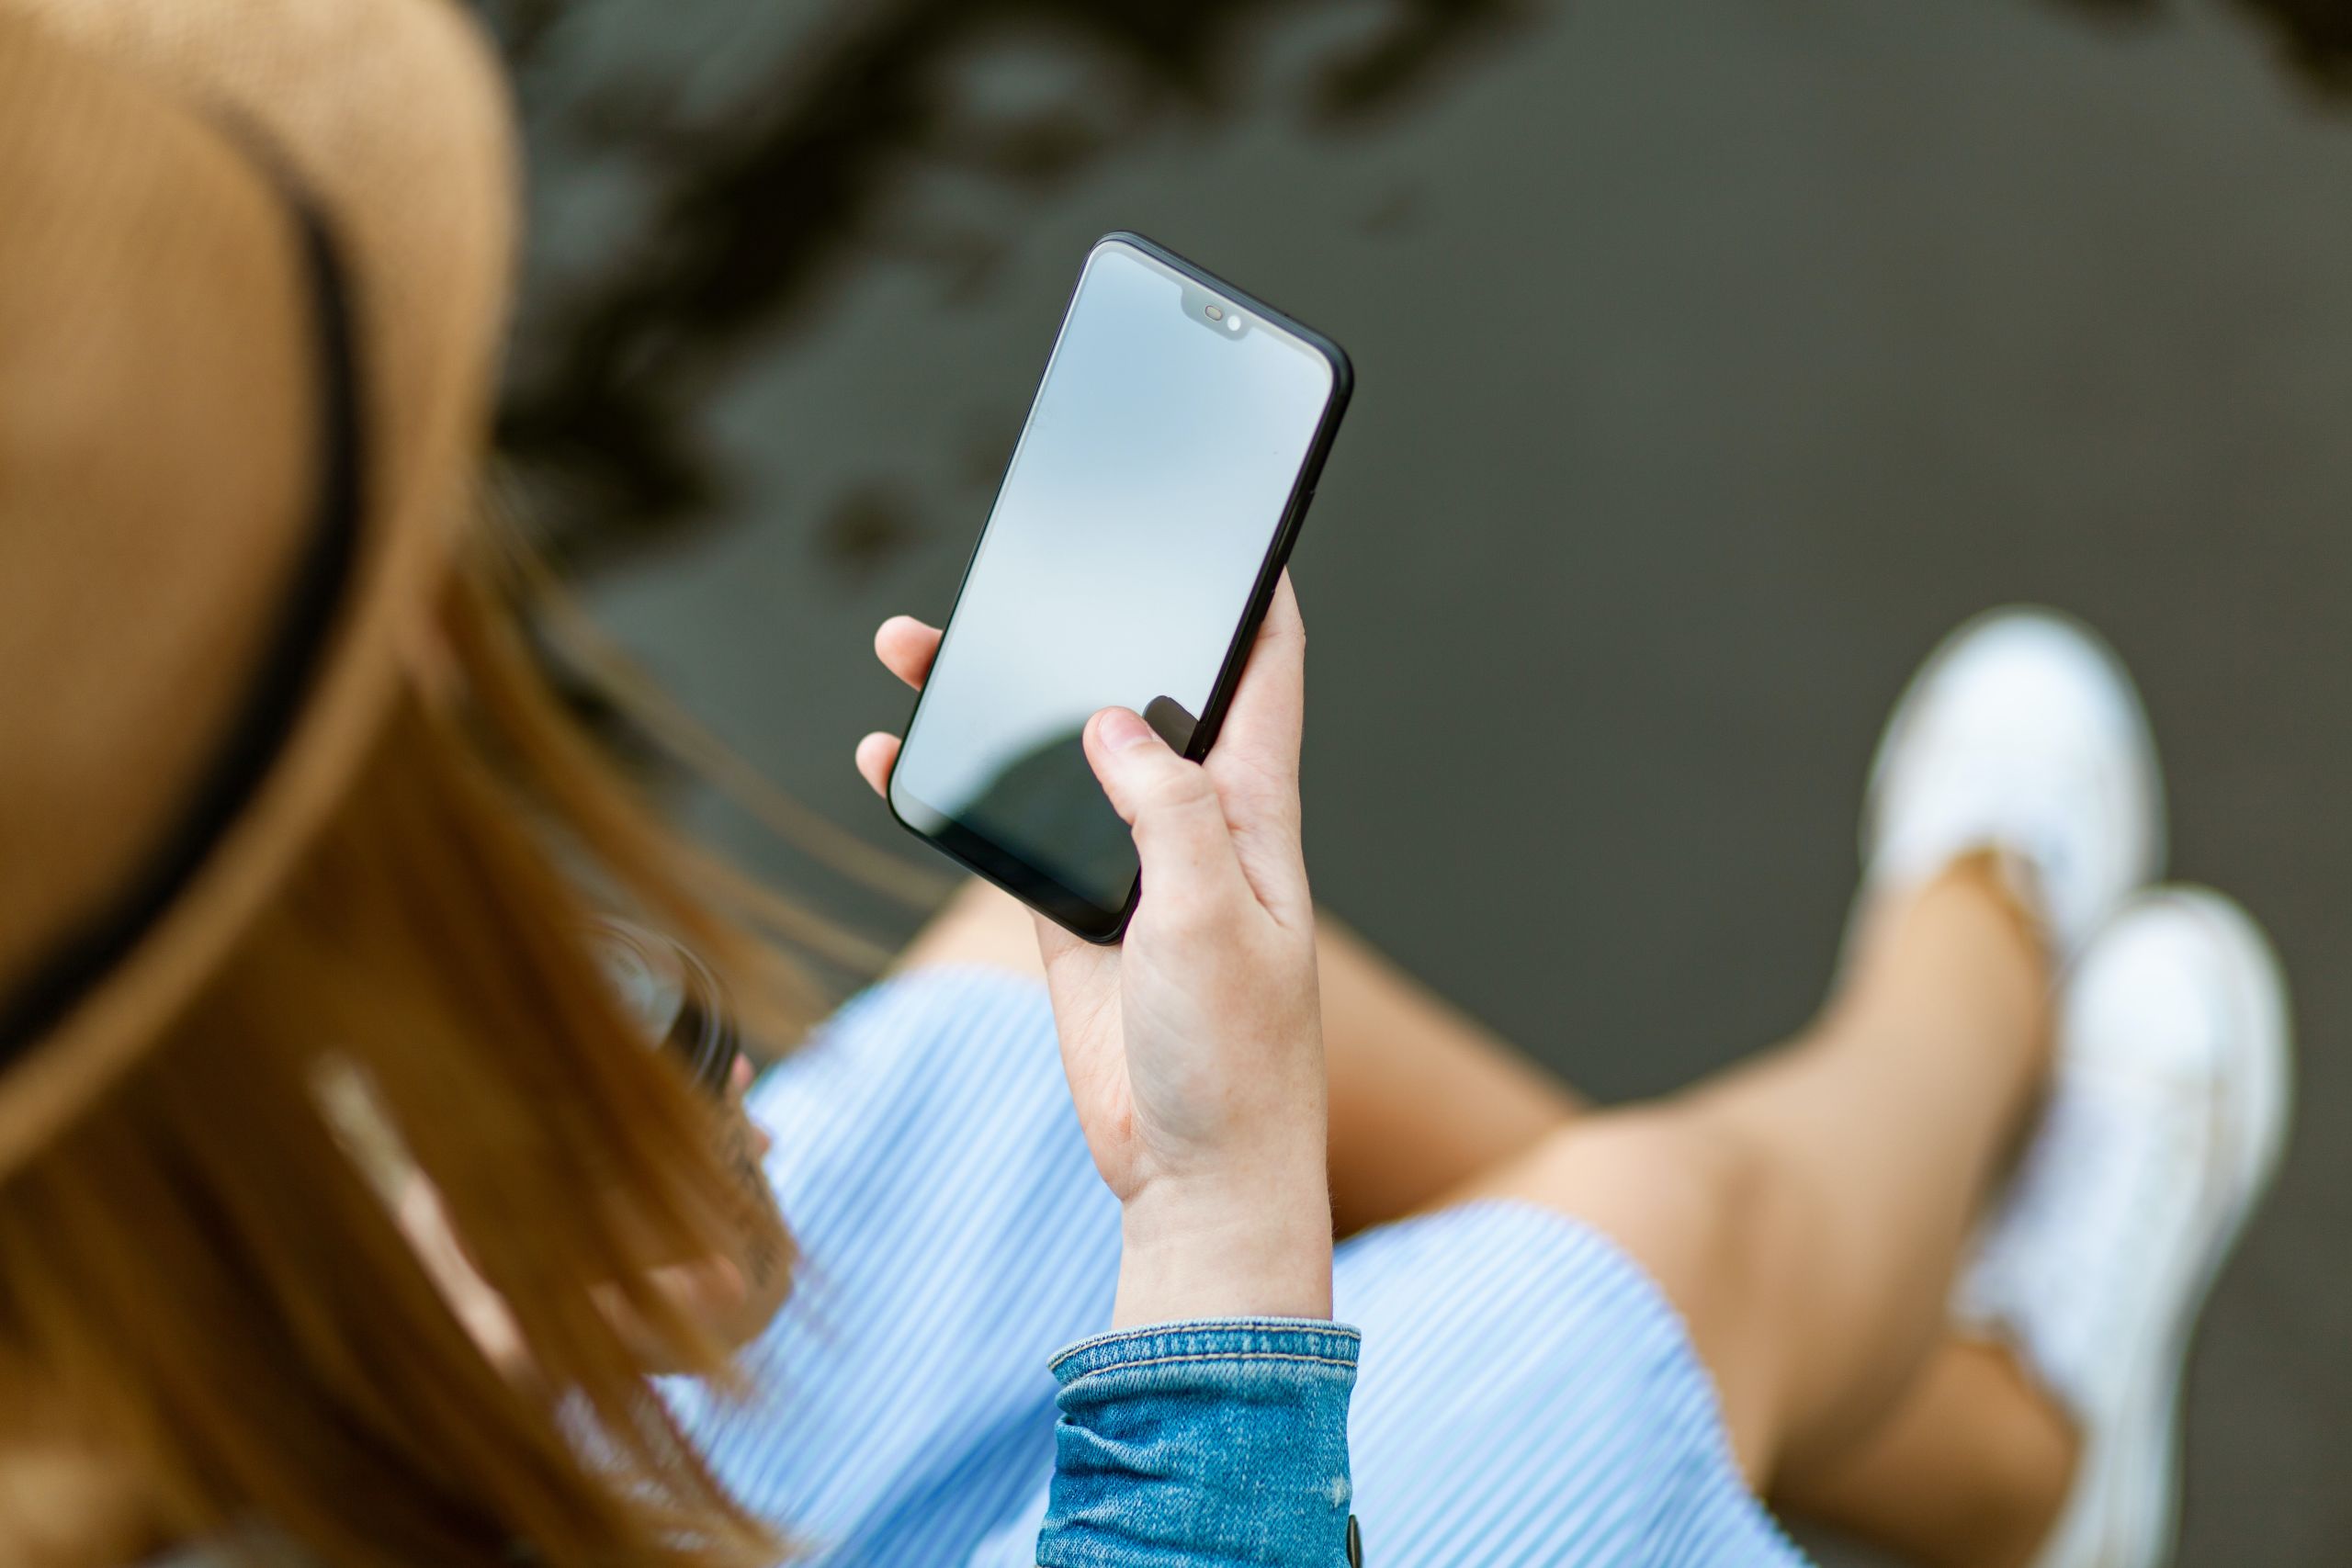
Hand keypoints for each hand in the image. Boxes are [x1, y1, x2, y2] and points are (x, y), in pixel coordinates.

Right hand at [857, 576, 1331, 1324]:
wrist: (1194, 1174)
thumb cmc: (1236, 1056)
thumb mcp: (1214, 920)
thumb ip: (1168, 813)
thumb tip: (1114, 720)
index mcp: (1251, 810)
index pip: (1264, 672)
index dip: (1253, 594)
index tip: (1231, 524)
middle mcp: (1191, 823)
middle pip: (1132, 693)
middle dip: (1083, 625)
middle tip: (1022, 566)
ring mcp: (1125, 867)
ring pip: (1054, 755)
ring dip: (992, 702)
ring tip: (915, 645)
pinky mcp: (1070, 916)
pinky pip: (1002, 832)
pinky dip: (949, 792)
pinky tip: (892, 755)